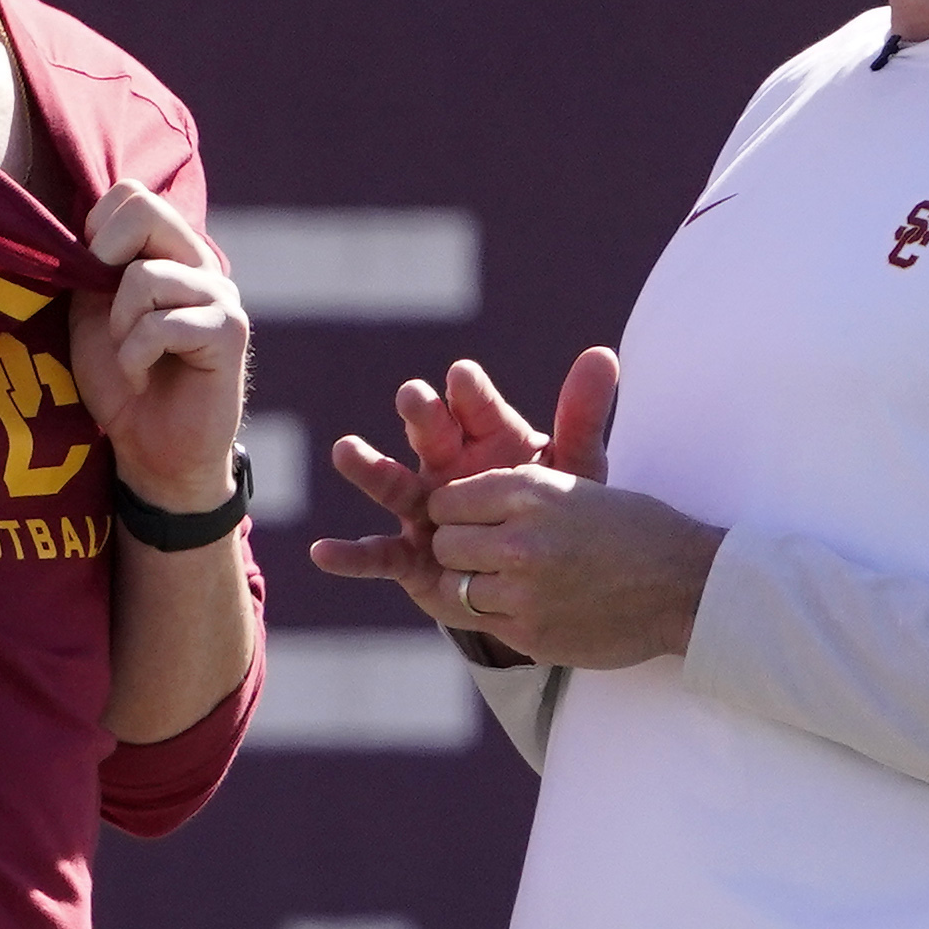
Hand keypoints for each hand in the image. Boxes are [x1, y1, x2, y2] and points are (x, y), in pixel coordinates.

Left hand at [69, 180, 247, 513]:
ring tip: (129, 356)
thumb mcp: (90, 313)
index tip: (91, 279)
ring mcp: (220, 295)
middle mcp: (199, 263)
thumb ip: (89, 266)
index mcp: (168, 251)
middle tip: (105, 310)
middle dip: (103, 260)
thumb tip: (72, 227)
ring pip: (145, 277)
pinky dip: (135, 357)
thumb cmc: (120, 381)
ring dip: (119, 326)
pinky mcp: (229, 332)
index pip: (131, 194)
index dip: (96, 230)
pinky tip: (143, 377)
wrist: (152, 451)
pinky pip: (162, 324)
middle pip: (145, 210)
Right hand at [308, 348, 617, 631]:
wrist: (539, 574)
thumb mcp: (573, 469)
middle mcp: (447, 465)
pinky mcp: (411, 556)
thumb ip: (581, 417)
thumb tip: (604, 355)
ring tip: (346, 450)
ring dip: (369, 468)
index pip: (476, 407)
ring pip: (393, 485)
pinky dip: (351, 556)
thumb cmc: (552, 508)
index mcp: (487, 438)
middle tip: (412, 396)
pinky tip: (323, 553)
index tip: (463, 377)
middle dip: (421, 414)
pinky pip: (379, 555)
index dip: (468, 393)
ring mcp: (424, 509)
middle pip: (430, 434)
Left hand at [428, 465, 724, 669]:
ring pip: (454, 587)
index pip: (447, 499)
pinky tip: (522, 607)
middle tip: (480, 554)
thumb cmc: (636, 530)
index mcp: (532, 491)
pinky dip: (493, 615)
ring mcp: (523, 591)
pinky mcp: (530, 634)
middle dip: (456, 549)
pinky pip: (481, 624)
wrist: (687, 587)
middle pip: (443, 544)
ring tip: (500, 582)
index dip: (453, 511)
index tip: (468, 520)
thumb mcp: (575, 487)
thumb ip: (515, 495)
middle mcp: (521, 537)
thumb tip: (454, 506)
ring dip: (470, 586)